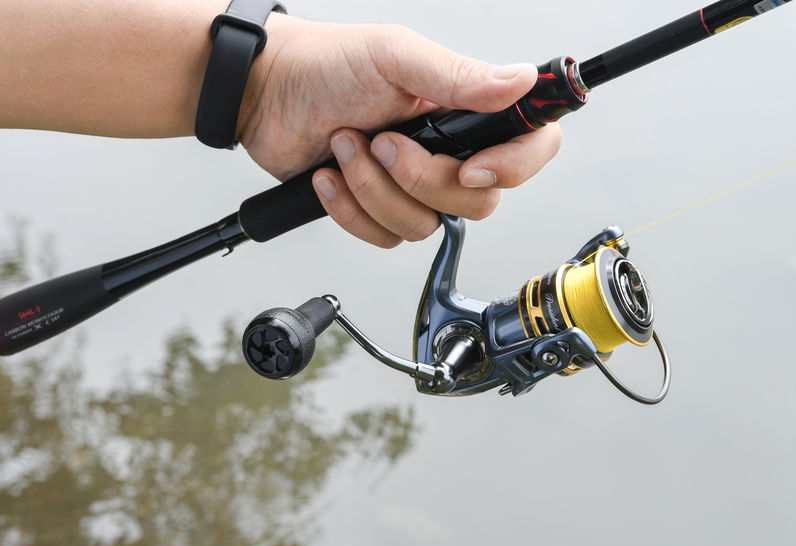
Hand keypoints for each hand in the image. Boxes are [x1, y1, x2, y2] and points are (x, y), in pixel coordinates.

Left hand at [239, 14, 562, 247]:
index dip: (515, 166)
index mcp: (465, 110)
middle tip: (381, 140)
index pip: (530, 145)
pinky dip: (350, 209)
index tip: (471, 167)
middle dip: (420, 179)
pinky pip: (384, 238)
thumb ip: (458, 76)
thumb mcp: (394, 57)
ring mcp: (413, 185)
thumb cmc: (326, 65)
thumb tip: (521, 80)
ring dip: (374, 189)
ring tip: (344, 145)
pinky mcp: (379, 209)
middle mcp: (448, 151)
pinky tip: (329, 174)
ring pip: (424, 226)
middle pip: (476, 201)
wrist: (265, 94)